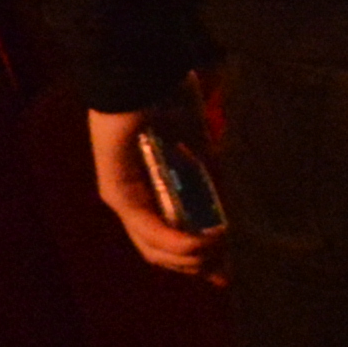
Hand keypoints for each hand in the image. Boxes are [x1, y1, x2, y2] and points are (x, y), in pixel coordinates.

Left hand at [86, 106, 227, 278]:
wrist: (141, 72)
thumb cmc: (167, 97)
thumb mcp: (197, 142)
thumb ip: (208, 170)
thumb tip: (229, 196)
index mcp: (150, 186)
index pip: (170, 234)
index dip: (197, 256)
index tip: (225, 270)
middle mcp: (133, 198)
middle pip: (160, 250)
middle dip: (194, 265)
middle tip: (224, 273)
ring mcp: (122, 198)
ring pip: (152, 246)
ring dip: (188, 258)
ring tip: (217, 257)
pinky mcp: (118, 192)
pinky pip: (146, 226)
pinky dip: (174, 240)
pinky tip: (198, 245)